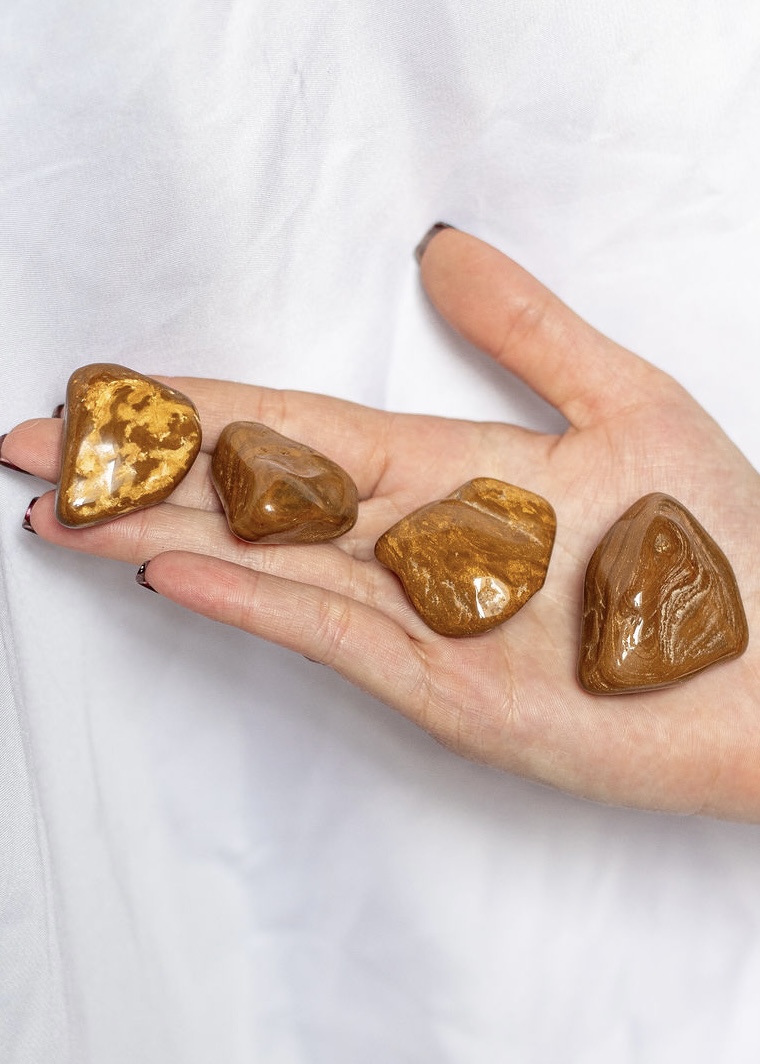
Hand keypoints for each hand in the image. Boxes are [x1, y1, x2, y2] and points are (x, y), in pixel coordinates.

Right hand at [4, 228, 759, 818]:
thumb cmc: (716, 544)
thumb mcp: (626, 402)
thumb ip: (526, 327)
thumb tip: (439, 246)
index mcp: (448, 464)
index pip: (291, 420)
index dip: (194, 401)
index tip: (102, 384)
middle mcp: (410, 536)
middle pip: (251, 486)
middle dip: (137, 462)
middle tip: (29, 443)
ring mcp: (412, 613)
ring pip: (263, 555)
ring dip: (158, 526)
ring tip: (61, 505)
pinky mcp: (432, 685)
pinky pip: (322, 631)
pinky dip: (246, 599)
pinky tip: (168, 570)